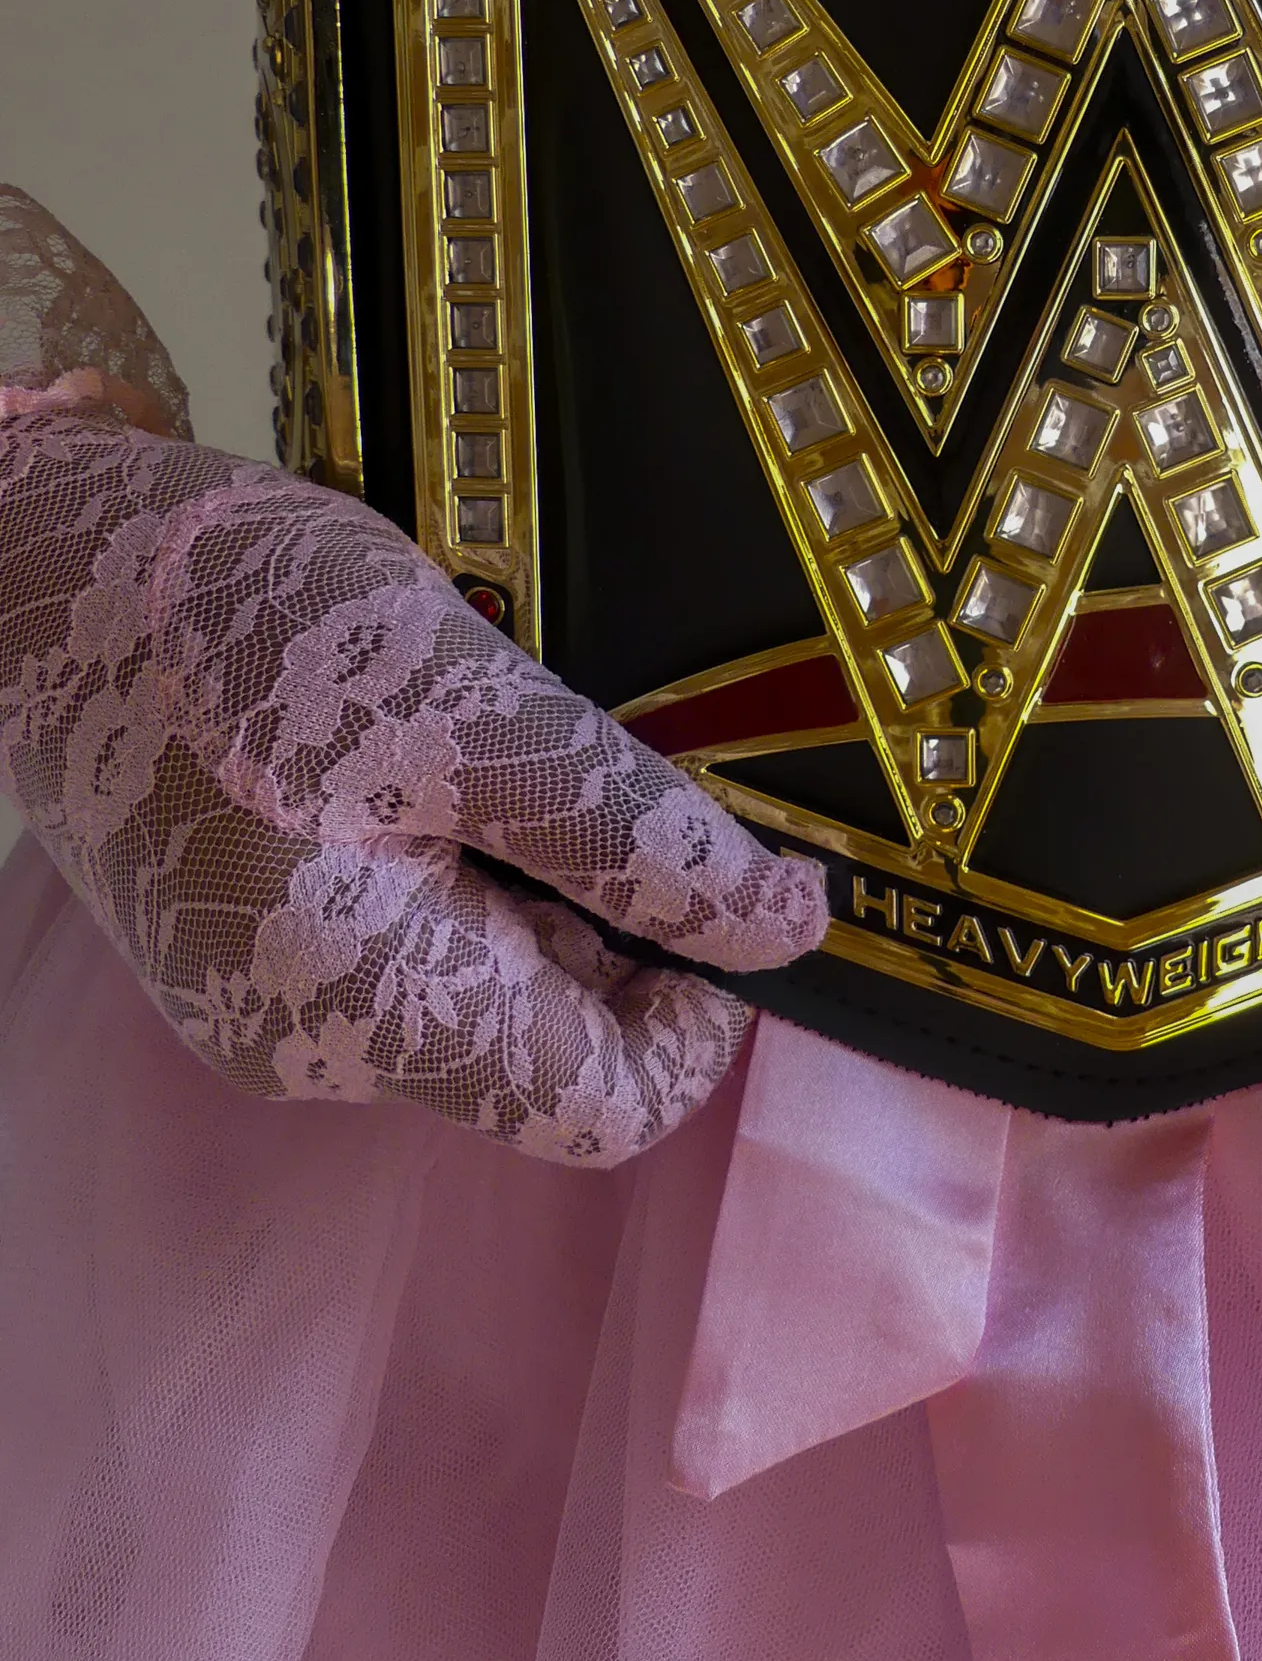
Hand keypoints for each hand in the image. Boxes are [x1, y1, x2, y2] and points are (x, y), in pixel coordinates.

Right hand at [0, 188, 827, 1162]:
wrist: (26, 554)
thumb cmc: (231, 621)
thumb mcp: (469, 706)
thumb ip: (629, 831)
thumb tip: (787, 928)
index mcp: (367, 1014)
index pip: (605, 1106)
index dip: (702, 1011)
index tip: (730, 882)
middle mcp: (313, 1043)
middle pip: (547, 1040)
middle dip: (616, 918)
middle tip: (616, 759)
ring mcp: (270, 993)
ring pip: (485, 976)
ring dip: (542, 871)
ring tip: (508, 729)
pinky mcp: (250, 930)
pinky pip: (409, 931)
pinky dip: (466, 849)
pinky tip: (441, 739)